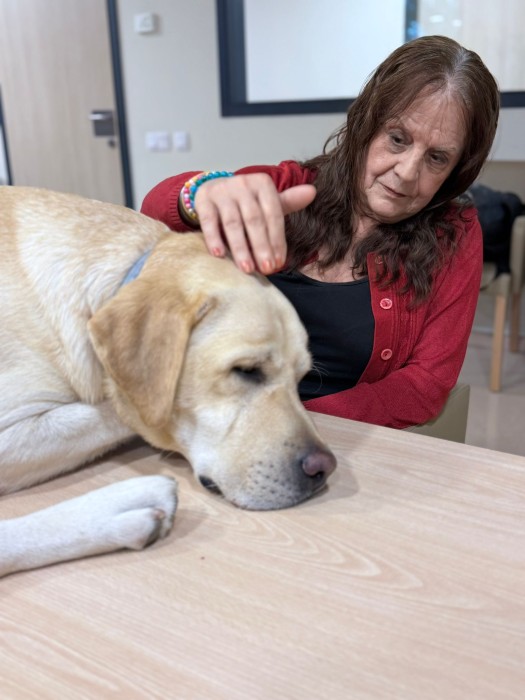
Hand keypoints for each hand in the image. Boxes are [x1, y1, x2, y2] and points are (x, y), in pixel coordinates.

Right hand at [194, 173, 315, 273]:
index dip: (277, 240)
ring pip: (233, 223)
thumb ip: (288, 201)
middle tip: (266, 269)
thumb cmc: (245, 201)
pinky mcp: (204, 200)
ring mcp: (222, 191)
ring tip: (247, 268)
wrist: (213, 188)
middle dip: (261, 246)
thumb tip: (313, 193)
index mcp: (262, 184)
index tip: (279, 263)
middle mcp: (242, 184)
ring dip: (240, 248)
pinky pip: (209, 222)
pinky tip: (219, 255)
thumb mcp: (266, 200)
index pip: (273, 215)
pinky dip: (214, 238)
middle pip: (254, 220)